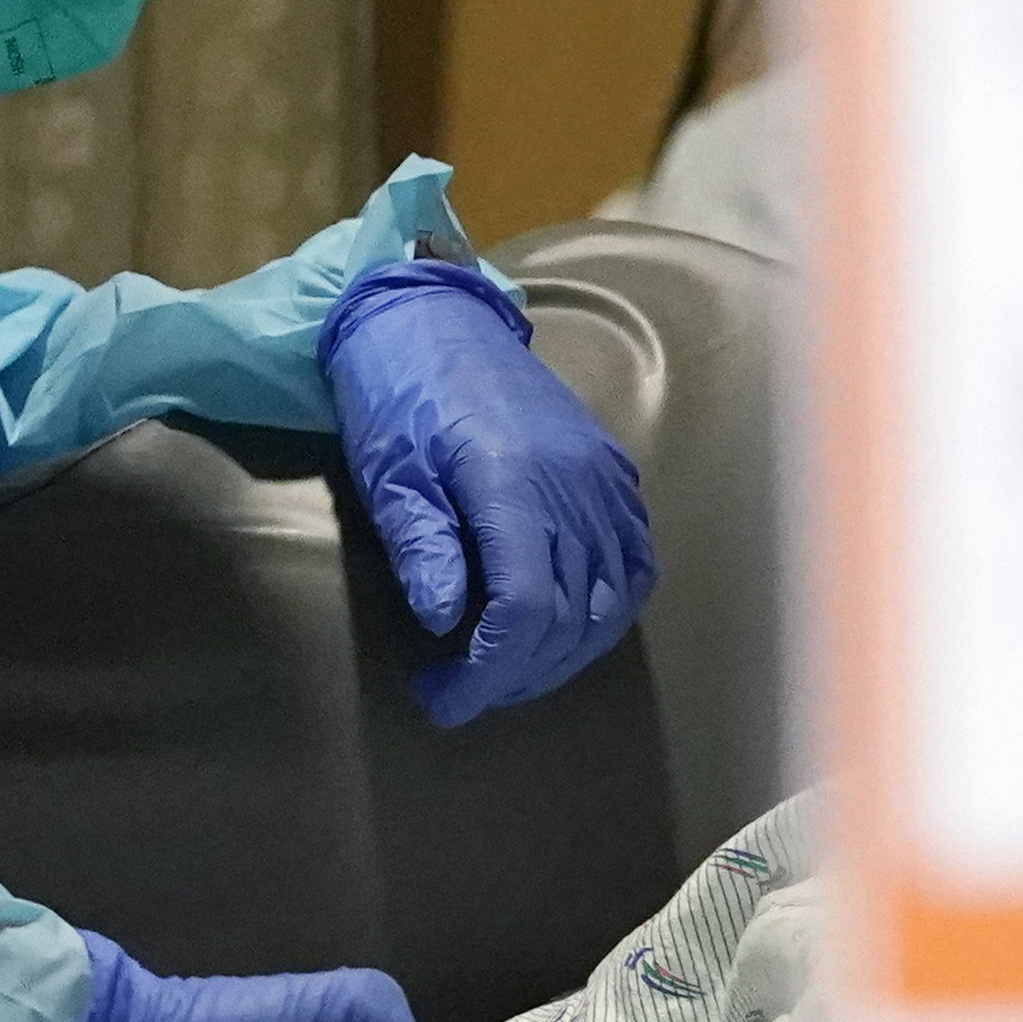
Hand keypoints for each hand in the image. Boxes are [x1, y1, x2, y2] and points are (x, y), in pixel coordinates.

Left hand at [322, 262, 657, 726]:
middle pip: (571, 614)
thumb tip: (445, 625)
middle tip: (460, 692)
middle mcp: (576, 483)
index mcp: (513, 481)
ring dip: (561, 653)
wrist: (433, 320)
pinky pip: (632, 561)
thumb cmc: (397, 395)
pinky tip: (561, 629)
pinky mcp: (614, 472)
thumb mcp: (390, 473)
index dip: (488, 672)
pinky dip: (603, 609)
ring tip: (504, 671)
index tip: (443, 701)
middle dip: (516, 673)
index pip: (525, 608)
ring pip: (611, 598)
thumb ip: (423, 547)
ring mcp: (604, 478)